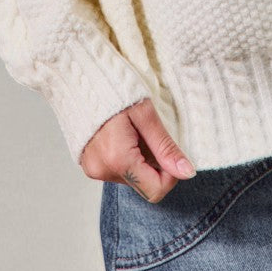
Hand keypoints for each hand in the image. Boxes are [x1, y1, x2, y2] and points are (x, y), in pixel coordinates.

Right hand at [79, 97, 196, 202]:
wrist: (84, 79)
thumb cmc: (115, 89)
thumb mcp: (146, 115)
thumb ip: (165, 147)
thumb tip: (187, 172)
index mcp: (117, 159)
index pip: (155, 191)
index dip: (170, 175)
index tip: (171, 152)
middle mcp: (102, 170)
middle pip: (143, 185)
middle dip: (155, 165)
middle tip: (151, 136)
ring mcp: (93, 169)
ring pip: (132, 178)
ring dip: (141, 160)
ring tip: (134, 132)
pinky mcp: (90, 165)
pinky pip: (118, 170)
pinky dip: (128, 157)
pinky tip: (124, 135)